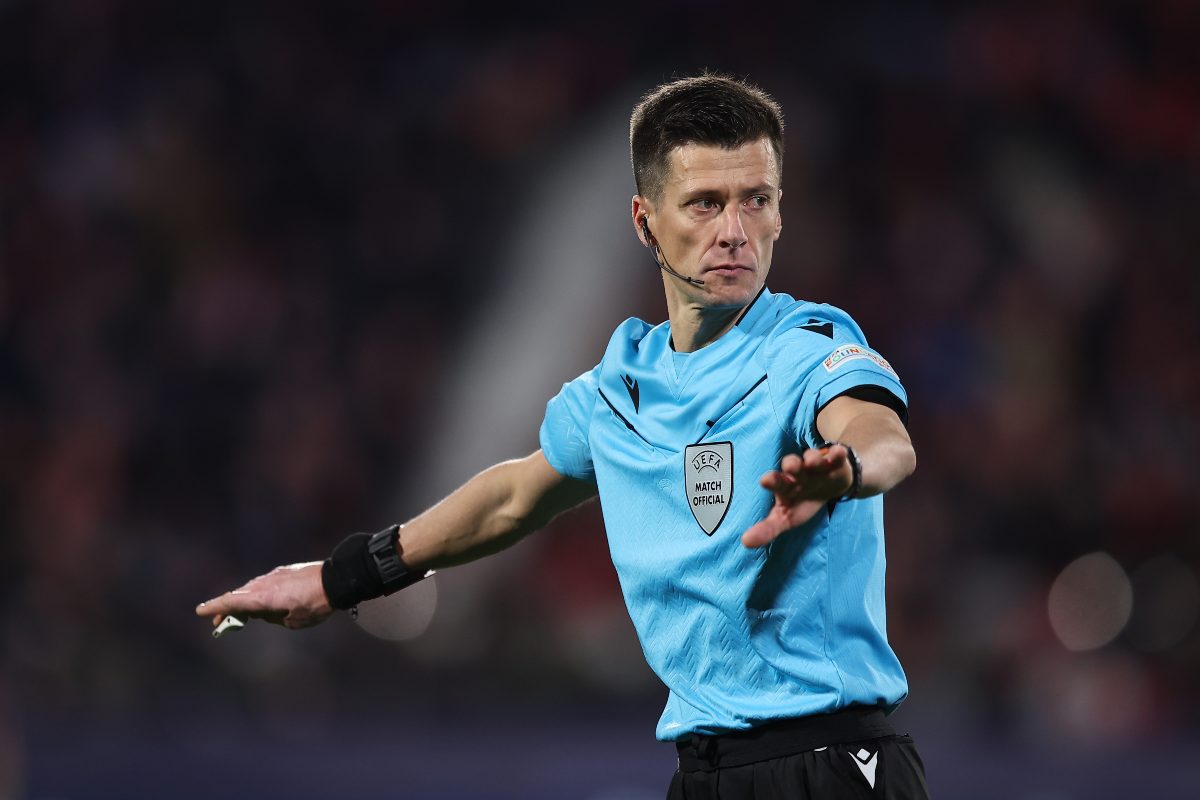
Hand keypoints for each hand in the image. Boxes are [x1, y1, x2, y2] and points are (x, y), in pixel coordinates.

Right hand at [195, 561, 333, 630]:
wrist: (336, 580)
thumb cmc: (315, 605)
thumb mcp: (292, 622)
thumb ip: (273, 618)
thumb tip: (264, 612)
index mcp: (263, 597)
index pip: (232, 602)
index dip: (215, 608)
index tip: (200, 611)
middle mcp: (264, 583)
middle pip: (238, 596)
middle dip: (227, 609)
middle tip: (219, 623)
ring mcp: (274, 575)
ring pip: (252, 589)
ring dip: (243, 601)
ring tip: (242, 615)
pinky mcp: (284, 571)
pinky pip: (264, 583)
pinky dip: (257, 593)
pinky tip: (263, 602)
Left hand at [741, 445, 852, 547]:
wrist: (830, 486)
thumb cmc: (803, 501)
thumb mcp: (786, 518)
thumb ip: (768, 529)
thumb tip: (746, 542)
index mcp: (785, 485)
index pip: (775, 482)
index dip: (771, 481)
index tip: (764, 481)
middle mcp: (798, 472)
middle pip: (792, 464)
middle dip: (791, 464)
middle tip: (790, 467)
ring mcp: (817, 465)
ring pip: (813, 458)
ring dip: (813, 459)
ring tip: (813, 462)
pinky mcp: (835, 461)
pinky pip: (837, 455)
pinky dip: (837, 454)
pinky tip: (837, 454)